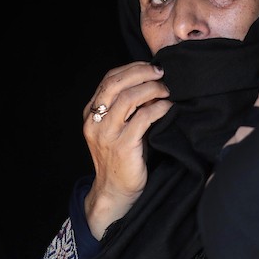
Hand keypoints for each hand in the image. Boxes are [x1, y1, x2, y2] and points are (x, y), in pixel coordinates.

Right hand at [82, 62, 172, 237]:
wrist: (115, 191)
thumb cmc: (122, 157)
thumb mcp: (118, 128)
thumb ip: (127, 107)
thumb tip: (152, 83)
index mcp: (91, 114)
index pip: (108, 79)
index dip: (131, 68)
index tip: (150, 67)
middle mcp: (95, 122)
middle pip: (115, 84)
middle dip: (141, 73)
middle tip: (161, 73)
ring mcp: (107, 134)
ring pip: (128, 98)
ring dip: (151, 89)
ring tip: (166, 90)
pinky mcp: (123, 146)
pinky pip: (142, 119)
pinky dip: (158, 108)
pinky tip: (168, 107)